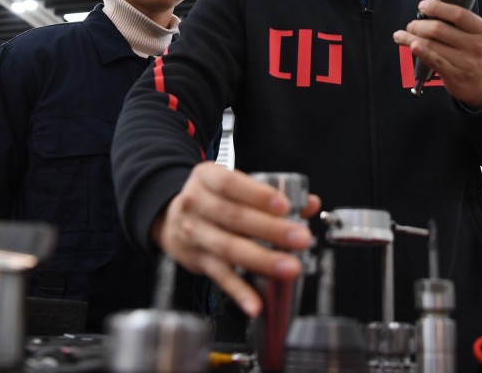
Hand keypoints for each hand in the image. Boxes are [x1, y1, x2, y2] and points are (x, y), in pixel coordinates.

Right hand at [151, 162, 321, 316]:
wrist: (172, 219)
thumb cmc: (212, 199)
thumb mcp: (233, 185)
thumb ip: (271, 193)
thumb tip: (309, 204)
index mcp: (207, 178)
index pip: (231, 184)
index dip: (258, 195)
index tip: (284, 206)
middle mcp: (196, 204)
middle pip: (234, 217)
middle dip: (270, 230)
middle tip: (300, 238)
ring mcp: (196, 234)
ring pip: (229, 248)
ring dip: (261, 260)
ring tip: (289, 267)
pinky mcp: (199, 261)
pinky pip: (221, 277)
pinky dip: (239, 292)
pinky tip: (256, 303)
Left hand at [393, 0, 481, 108]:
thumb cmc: (478, 57)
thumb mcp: (479, 37)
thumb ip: (460, 24)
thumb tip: (430, 13)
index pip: (458, 14)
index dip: (437, 7)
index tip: (423, 6)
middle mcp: (476, 45)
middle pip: (439, 29)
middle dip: (418, 25)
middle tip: (411, 25)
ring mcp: (466, 62)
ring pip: (431, 44)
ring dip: (411, 38)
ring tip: (401, 35)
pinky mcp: (455, 75)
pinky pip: (432, 60)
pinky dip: (419, 51)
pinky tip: (411, 45)